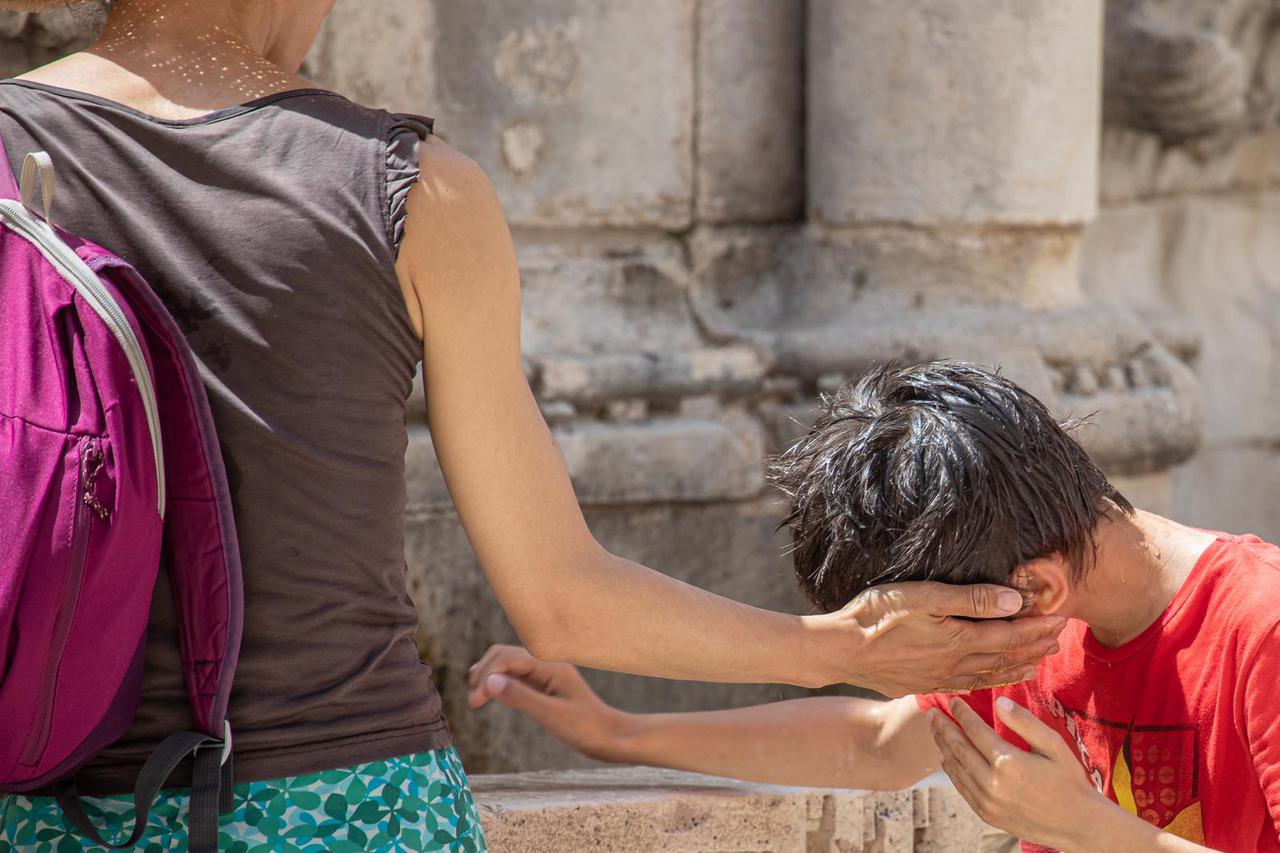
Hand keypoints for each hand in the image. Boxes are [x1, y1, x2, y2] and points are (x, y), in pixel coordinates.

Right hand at [467, 644, 626, 760]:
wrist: (608, 737)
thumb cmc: (585, 728)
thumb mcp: (551, 716)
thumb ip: (521, 697)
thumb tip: (490, 682)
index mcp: (550, 665)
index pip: (506, 658)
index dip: (486, 675)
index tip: (475, 702)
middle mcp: (546, 663)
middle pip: (503, 654)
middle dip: (483, 672)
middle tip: (473, 702)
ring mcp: (544, 672)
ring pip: (507, 663)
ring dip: (489, 675)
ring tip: (476, 698)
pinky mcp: (543, 684)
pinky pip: (515, 675)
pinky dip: (499, 682)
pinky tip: (491, 695)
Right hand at [813, 582, 1066, 696]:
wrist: (841, 649)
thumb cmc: (878, 616)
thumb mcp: (925, 596)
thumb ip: (971, 599)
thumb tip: (1014, 600)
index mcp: (960, 639)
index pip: (1010, 634)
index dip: (1038, 627)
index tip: (1062, 618)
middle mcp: (955, 663)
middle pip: (1005, 656)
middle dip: (1034, 646)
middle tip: (1058, 639)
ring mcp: (940, 677)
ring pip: (989, 675)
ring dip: (1016, 667)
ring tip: (1036, 664)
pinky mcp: (923, 683)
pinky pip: (967, 685)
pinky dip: (988, 682)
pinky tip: (988, 680)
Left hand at [930, 696, 1107, 850]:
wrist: (1079, 825)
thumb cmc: (1069, 780)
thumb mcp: (1053, 745)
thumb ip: (1024, 722)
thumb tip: (998, 701)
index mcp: (1008, 762)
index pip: (975, 730)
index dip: (962, 713)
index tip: (953, 700)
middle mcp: (992, 783)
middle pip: (958, 748)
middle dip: (943, 727)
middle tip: (932, 712)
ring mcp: (987, 802)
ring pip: (956, 769)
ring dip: (943, 747)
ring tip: (936, 731)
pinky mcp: (987, 815)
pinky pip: (962, 788)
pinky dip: (952, 770)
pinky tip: (948, 758)